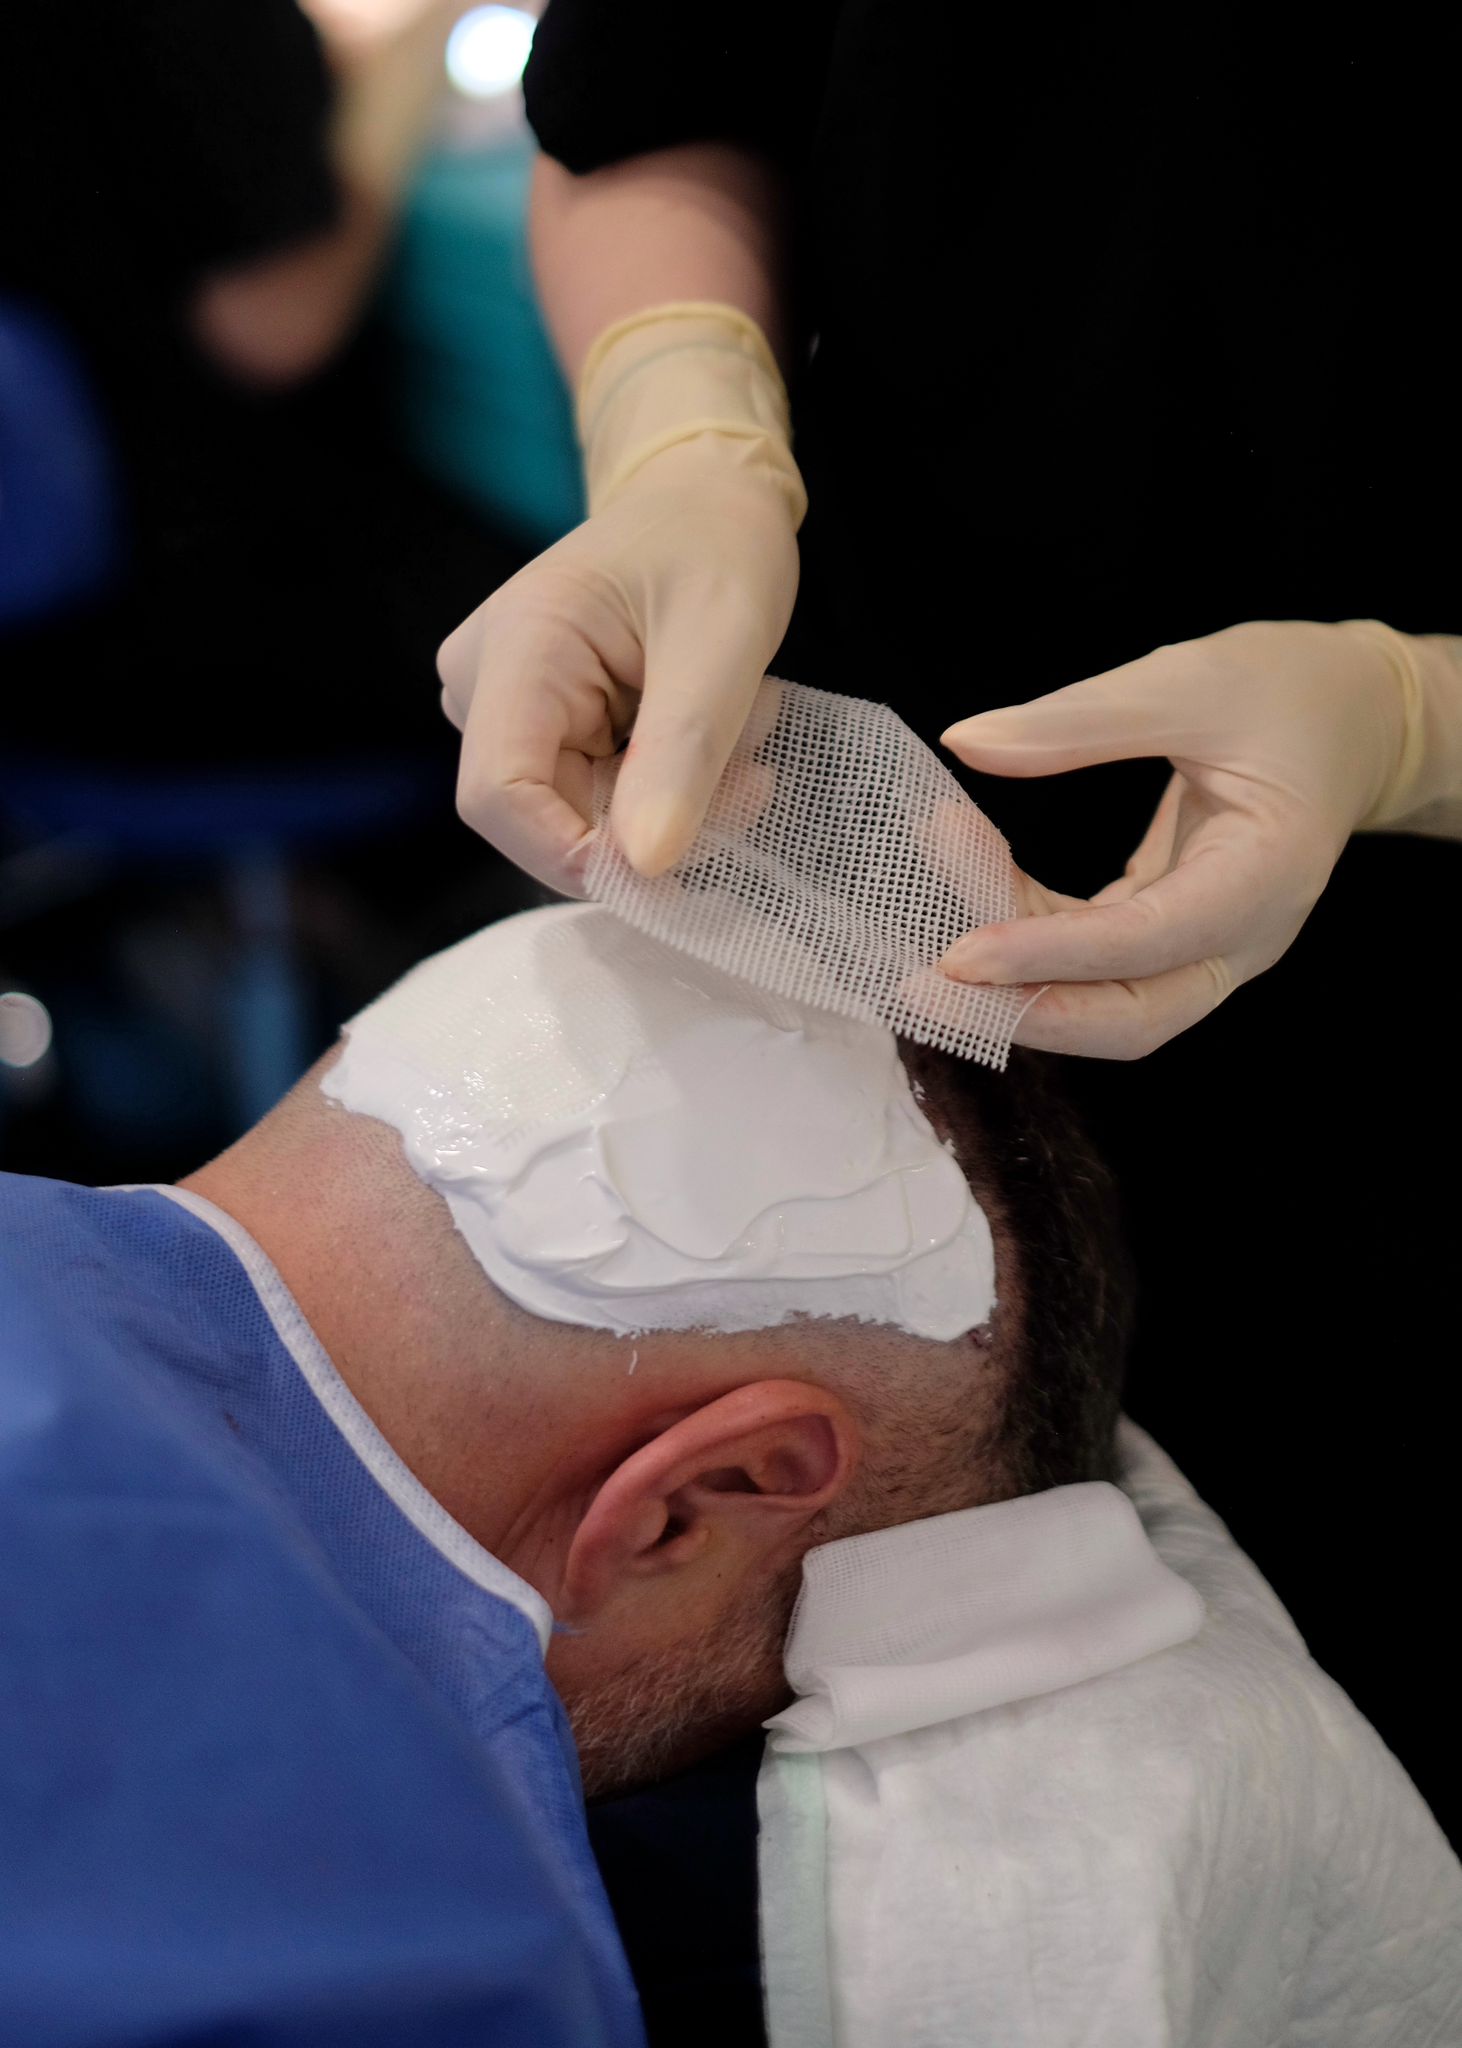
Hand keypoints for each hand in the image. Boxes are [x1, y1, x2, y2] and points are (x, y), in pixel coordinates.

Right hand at [438, 304, 803, 893]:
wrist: (706, 497)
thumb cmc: (715, 544)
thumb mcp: (724, 644)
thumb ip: (683, 756)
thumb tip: (646, 866)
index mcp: (518, 646)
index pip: (499, 798)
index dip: (578, 856)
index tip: (678, 865)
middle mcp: (484, 681)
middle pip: (544, 818)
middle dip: (651, 826)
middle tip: (754, 776)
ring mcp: (503, 705)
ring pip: (578, 817)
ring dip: (672, 803)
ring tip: (743, 729)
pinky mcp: (536, 725)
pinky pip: (595, 798)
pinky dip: (665, 787)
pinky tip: (715, 732)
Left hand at [939, 619, 1412, 1057]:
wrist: (1354, 715)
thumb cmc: (1286, 691)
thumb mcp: (1187, 682)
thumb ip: (1077, 721)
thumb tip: (966, 742)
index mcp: (1265, 877)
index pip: (1146, 942)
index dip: (1048, 955)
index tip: (959, 953)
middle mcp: (1239, 935)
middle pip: (1128, 1019)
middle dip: (1020, 1014)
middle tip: (917, 989)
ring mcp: (1206, 944)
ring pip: (1101, 1002)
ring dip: (1009, 975)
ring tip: (923, 910)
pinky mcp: (1169, 933)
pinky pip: (1090, 960)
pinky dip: (1024, 932)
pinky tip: (967, 876)